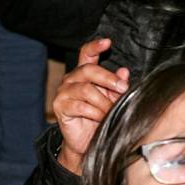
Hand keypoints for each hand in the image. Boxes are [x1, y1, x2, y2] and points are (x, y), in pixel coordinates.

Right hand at [53, 37, 129, 172]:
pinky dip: (95, 113)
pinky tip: (102, 119)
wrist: (87, 141)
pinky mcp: (60, 107)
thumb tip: (124, 72)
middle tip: (123, 89)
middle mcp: (71, 79)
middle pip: (88, 69)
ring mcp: (64, 92)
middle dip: (108, 78)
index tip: (108, 42)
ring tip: (112, 110)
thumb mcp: (111, 99)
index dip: (95, 46)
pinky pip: (80, 106)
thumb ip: (117, 85)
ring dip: (104, 101)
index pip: (86, 54)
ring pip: (86, 90)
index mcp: (84, 73)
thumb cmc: (99, 117)